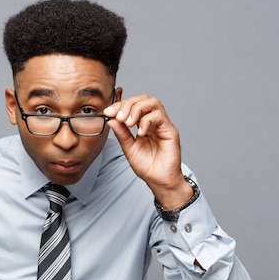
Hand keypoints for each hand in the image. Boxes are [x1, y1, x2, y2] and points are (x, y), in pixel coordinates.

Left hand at [104, 94, 191, 208]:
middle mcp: (153, 122)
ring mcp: (162, 125)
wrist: (158, 180)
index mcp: (142, 124)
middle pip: (143, 99)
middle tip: (118, 116)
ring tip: (128, 123)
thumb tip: (111, 119)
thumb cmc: (147, 166)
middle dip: (128, 104)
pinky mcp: (170, 131)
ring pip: (152, 103)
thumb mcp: (128, 147)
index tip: (108, 112)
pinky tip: (140, 133)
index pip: (133, 105)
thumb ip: (121, 133)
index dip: (120, 105)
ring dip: (137, 109)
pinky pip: (159, 116)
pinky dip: (146, 121)